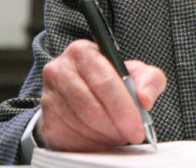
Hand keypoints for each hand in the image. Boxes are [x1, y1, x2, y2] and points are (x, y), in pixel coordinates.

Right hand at [39, 39, 165, 150]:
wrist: (88, 91)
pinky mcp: (46, 121)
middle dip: (116, 125)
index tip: (138, 125)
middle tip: (132, 134)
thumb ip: (149, 81)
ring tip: (119, 133)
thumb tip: (145, 99)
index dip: (123, 107)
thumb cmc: (113, 80)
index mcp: (83, 52)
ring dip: (105, 135)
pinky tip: (102, 137)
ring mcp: (48, 97)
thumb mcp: (137, 74)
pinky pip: (69, 139)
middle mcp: (60, 70)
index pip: (104, 82)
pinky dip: (91, 143)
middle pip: (91, 106)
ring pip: (80, 124)